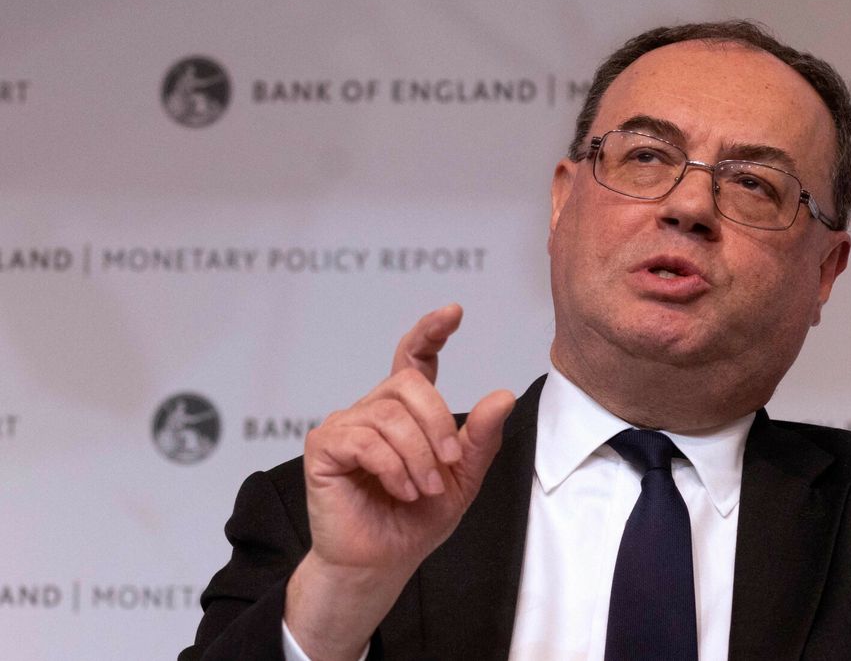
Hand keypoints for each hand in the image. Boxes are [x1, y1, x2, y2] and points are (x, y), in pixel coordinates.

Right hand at [286, 304, 514, 659]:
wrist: (382, 562)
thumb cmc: (416, 519)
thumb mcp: (463, 477)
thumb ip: (481, 438)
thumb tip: (502, 396)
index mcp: (405, 411)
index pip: (415, 357)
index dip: (431, 330)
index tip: (454, 312)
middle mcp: (373, 410)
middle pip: (408, 383)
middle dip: (437, 423)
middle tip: (448, 463)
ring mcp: (345, 425)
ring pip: (390, 415)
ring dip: (417, 456)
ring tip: (423, 489)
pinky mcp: (324, 448)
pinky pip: (363, 438)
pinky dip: (391, 466)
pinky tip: (402, 490)